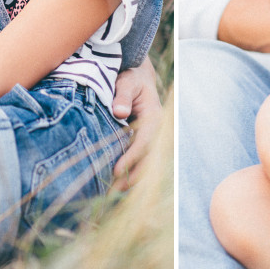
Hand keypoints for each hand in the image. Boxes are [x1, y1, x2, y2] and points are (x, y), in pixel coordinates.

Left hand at [110, 57, 162, 190]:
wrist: (137, 75)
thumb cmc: (130, 77)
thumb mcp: (127, 81)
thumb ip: (123, 95)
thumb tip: (119, 111)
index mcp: (154, 117)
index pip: (144, 142)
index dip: (131, 158)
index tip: (115, 171)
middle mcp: (156, 130)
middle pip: (147, 159)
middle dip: (132, 176)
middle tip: (113, 191)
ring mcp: (152, 137)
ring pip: (145, 163)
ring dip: (131, 178)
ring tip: (113, 193)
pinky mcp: (144, 140)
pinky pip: (140, 160)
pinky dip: (130, 171)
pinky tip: (117, 183)